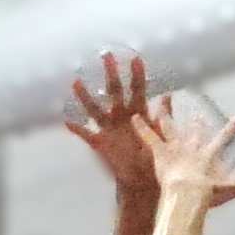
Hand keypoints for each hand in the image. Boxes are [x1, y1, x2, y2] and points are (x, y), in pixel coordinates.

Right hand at [65, 51, 156, 191]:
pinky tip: (66, 121)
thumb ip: (163, 114)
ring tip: (75, 82)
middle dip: (110, 73)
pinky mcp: (99, 143)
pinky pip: (85, 134)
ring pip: (95, 109)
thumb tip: (168, 95)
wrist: (141, 179)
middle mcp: (120, 115)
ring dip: (85, 97)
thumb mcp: (159, 133)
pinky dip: (76, 129)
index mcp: (137, 111)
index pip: (137, 88)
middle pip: (114, 91)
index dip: (136, 74)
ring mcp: (108, 127)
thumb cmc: (152, 153)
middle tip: (106, 55)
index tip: (135, 58)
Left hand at [134, 94, 234, 211]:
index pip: (222, 140)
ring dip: (165, 116)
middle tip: (198, 114)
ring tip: (161, 104)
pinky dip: (142, 128)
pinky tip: (134, 117)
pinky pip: (149, 138)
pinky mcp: (160, 152)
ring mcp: (175, 148)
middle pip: (195, 133)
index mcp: (209, 155)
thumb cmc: (209, 193)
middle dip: (197, 123)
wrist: (188, 193)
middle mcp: (192, 147)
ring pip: (169, 128)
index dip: (230, 130)